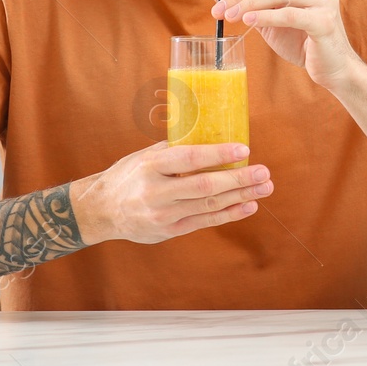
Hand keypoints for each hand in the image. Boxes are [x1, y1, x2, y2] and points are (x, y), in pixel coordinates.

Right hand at [69, 142, 272, 245]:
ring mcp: (163, 215)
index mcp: (150, 166)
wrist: (102, 210)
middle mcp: (156, 192)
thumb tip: (213, 134)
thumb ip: (176, 148)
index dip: (218, 155)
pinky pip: (205, 221)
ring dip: (241, 196)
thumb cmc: (129, 175)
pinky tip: (248, 205)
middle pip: (205, 186)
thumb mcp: (145, 155)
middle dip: (239, 179)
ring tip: (264, 187)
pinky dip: (229, 214)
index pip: (189, 159)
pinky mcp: (169, 230)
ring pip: (209, 205)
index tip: (244, 149)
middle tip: (264, 172)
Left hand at [210, 0, 364, 92]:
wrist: (331, 67)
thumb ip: (252, 3)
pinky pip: (289, 14)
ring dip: (248, 4)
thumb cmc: (301, 41)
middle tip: (217, 8)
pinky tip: (248, 21)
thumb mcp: (272, 17)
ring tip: (229, 16)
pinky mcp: (325, 20)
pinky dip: (265, 16)